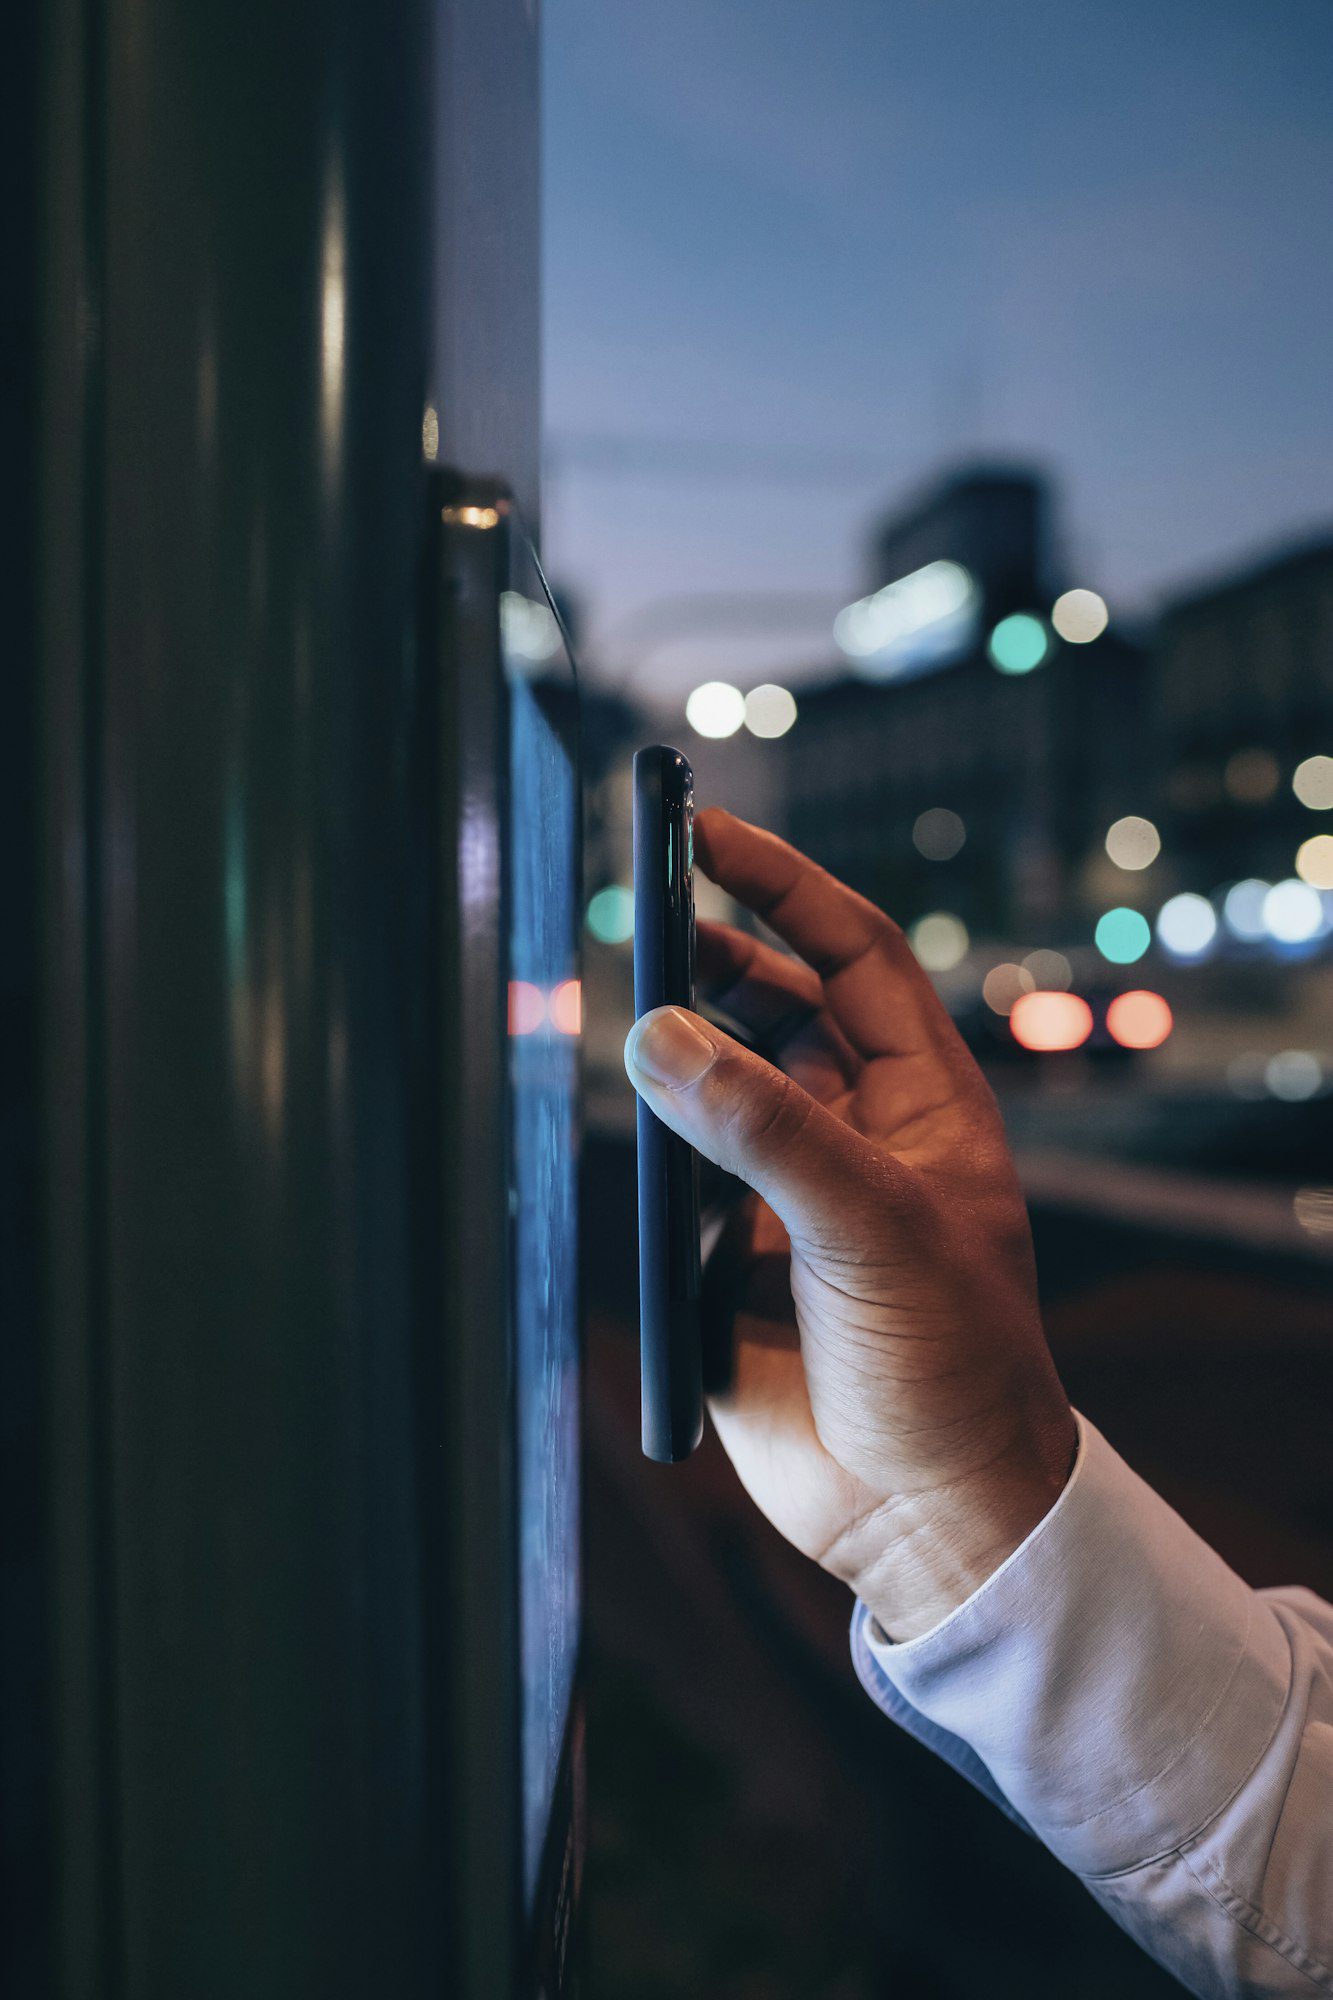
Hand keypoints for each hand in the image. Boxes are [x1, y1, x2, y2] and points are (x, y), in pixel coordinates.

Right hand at [623, 809, 1076, 1641]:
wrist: (929, 1517)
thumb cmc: (952, 1365)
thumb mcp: (871, 1227)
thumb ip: (763, 1128)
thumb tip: (659, 1034)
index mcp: (922, 1101)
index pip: (853, 954)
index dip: (784, 885)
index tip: (705, 830)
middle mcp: (858, 1131)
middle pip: (776, 1002)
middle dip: (712, 949)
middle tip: (635, 909)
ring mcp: (794, 1193)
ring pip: (720, 1082)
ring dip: (674, 1041)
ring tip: (620, 1001)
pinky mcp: (735, 1260)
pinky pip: (678, 1172)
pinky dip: (646, 1138)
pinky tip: (624, 1118)